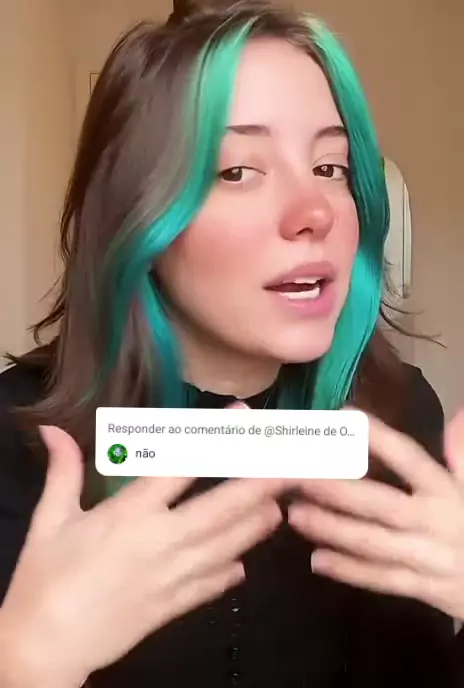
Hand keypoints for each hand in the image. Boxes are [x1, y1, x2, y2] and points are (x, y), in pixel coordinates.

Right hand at [0, 425, 284, 685]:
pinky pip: (212, 586)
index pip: (181, 465)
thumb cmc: (44, 578)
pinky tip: (246, 562)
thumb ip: (62, 471)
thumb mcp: (49, 520)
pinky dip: (231, 571)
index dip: (216, 438)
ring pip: (227, 545)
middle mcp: (161, 541)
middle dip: (260, 483)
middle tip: (291, 462)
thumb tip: (51, 429)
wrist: (43, 647)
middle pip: (220, 507)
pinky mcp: (173, 607)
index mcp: (129, 513)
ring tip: (282, 503)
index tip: (242, 416)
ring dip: (257, 524)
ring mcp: (173, 576)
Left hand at [288, 410, 463, 619]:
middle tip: (298, 477)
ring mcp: (430, 558)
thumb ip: (463, 453)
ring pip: (374, 543)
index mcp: (446, 491)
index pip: (410, 459)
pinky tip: (317, 561)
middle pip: (381, 505)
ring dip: (333, 529)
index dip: (379, 439)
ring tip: (295, 514)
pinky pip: (383, 580)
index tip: (344, 416)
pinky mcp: (427, 589)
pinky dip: (350, 571)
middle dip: (337, 490)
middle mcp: (436, 522)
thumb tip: (459, 412)